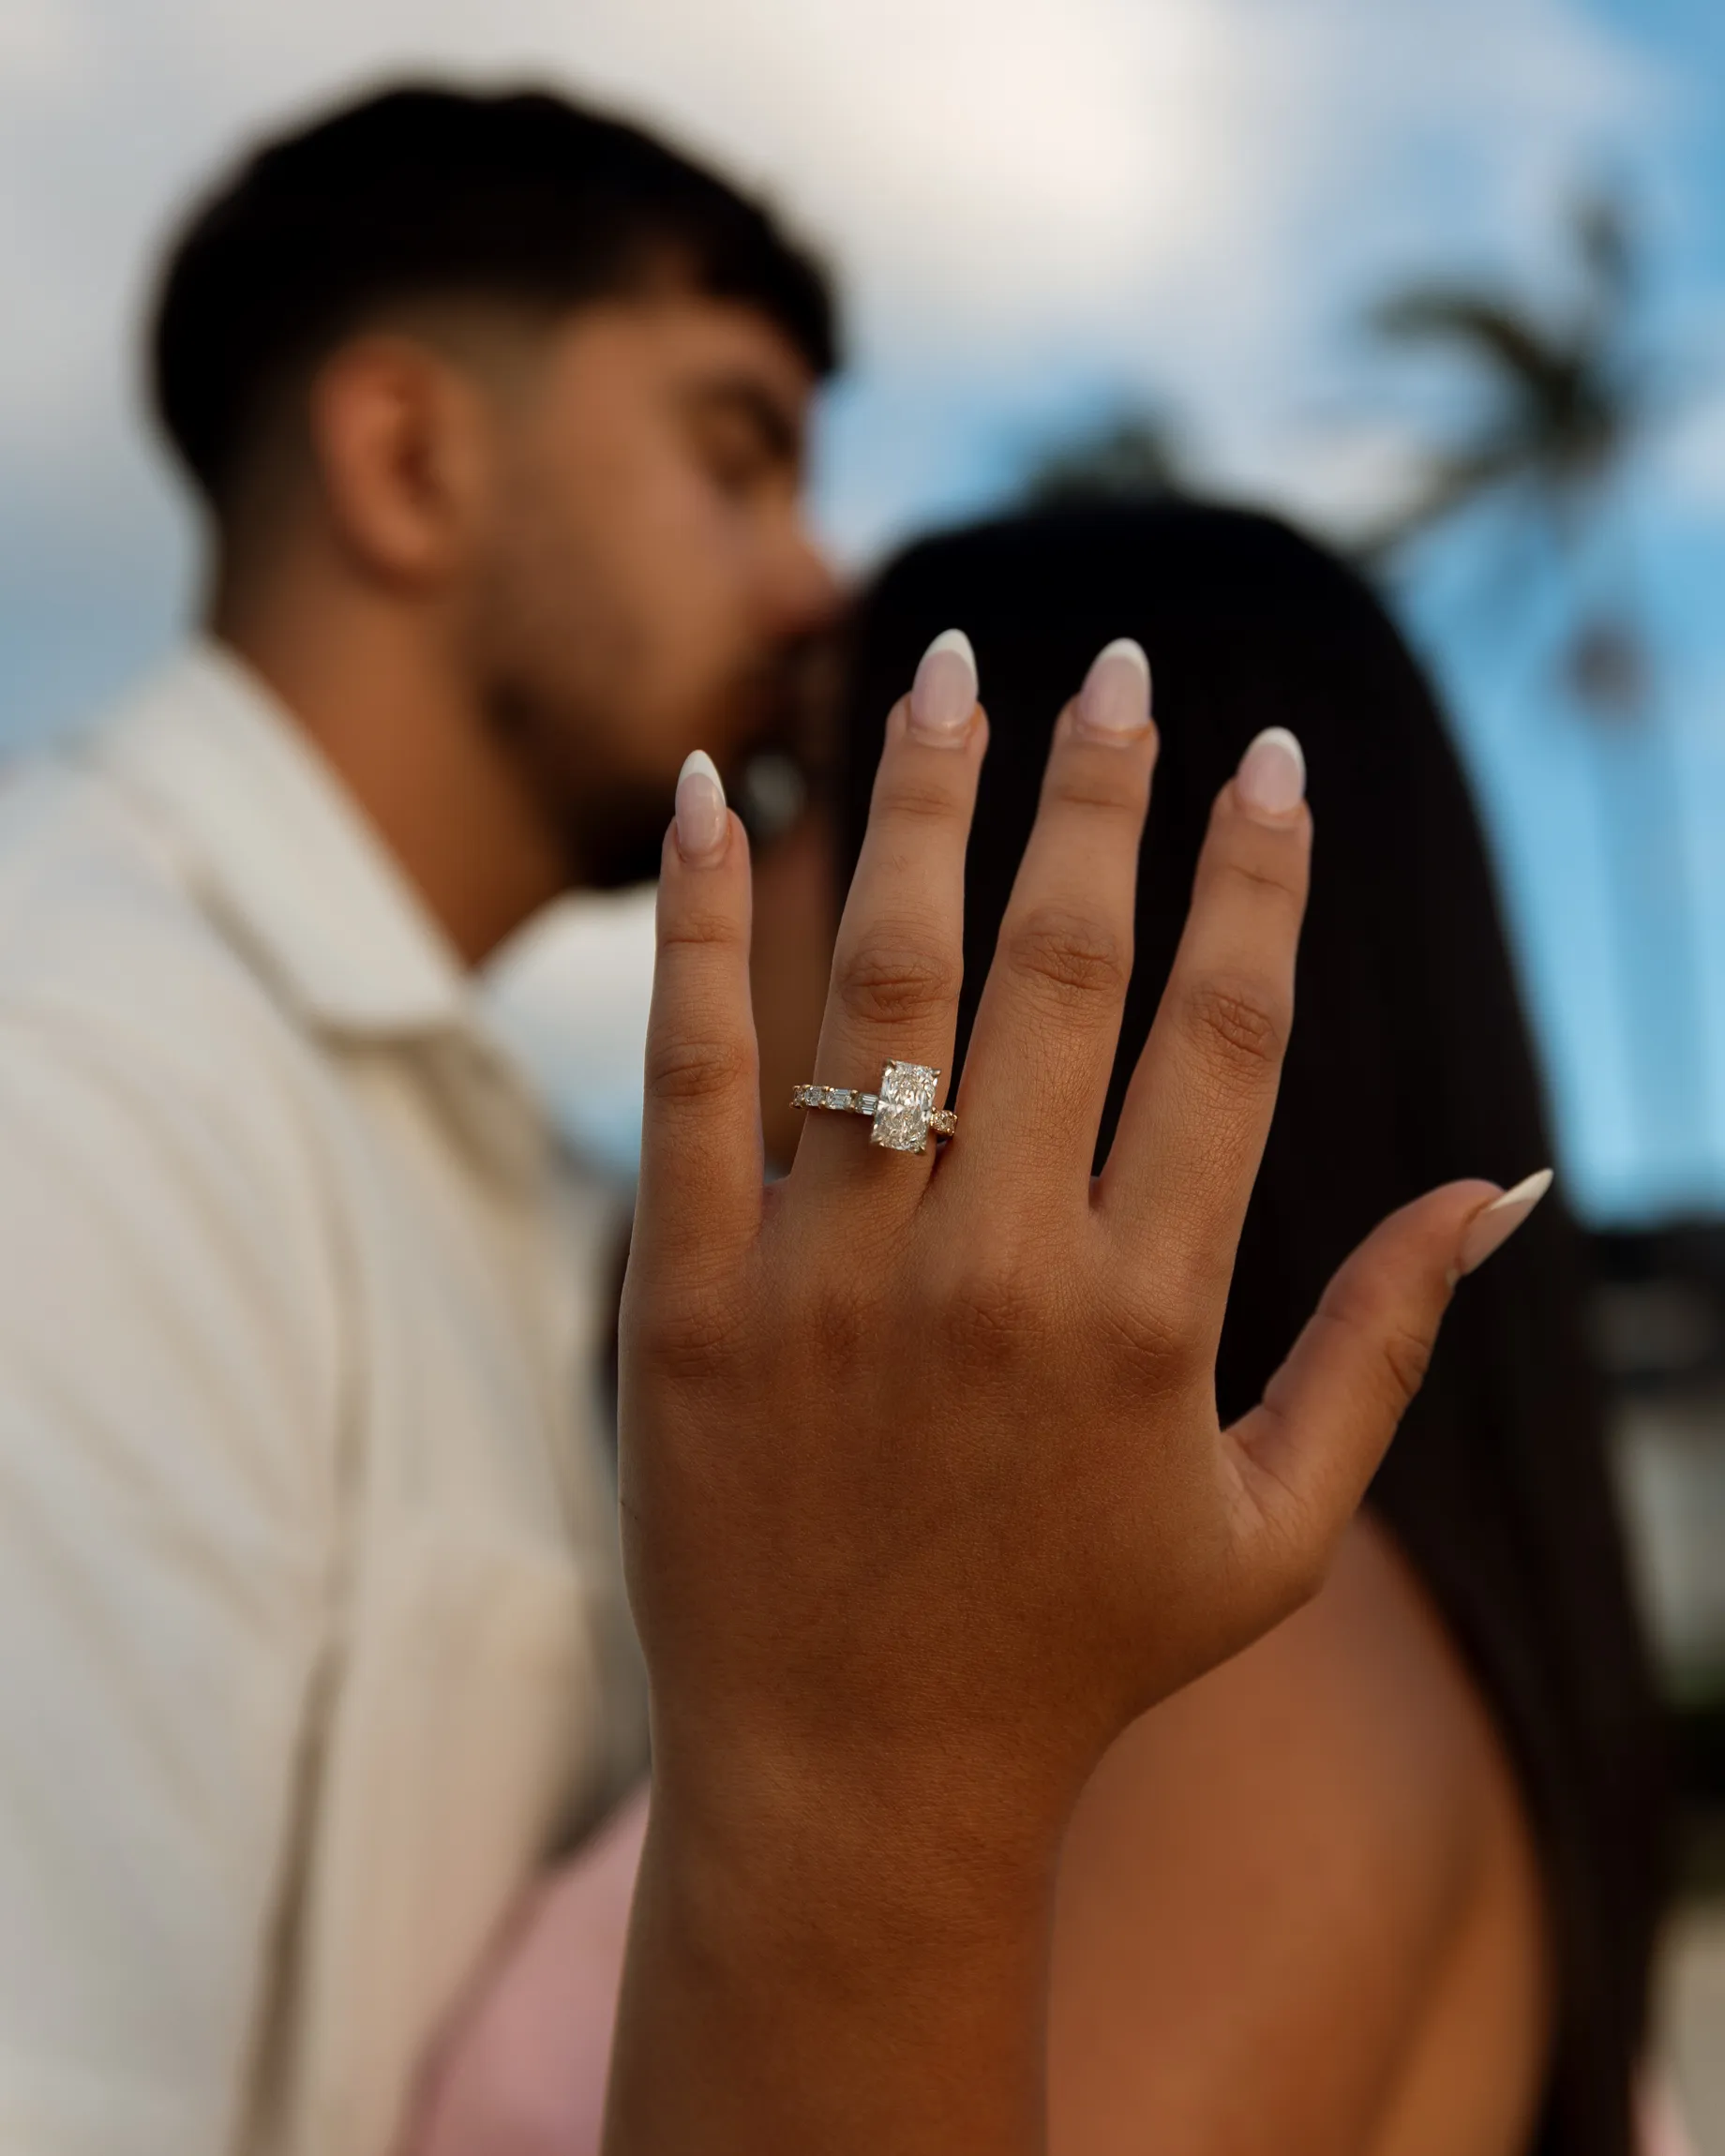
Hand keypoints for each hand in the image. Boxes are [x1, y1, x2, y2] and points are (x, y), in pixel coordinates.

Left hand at [608, 633, 1542, 2153]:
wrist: (855, 1782)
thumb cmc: (1078, 1654)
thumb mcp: (1274, 1527)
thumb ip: (1384, 1343)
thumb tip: (1506, 1184)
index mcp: (1150, 1313)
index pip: (1226, 1030)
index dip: (1258, 877)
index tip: (1269, 758)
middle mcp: (995, 1270)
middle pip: (1060, 964)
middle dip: (1098, 789)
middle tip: (1115, 658)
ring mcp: (829, 1279)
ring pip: (884, 979)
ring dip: (925, 801)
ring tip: (952, 665)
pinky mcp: (692, 1300)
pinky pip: (693, 1071)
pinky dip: (708, 920)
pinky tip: (725, 790)